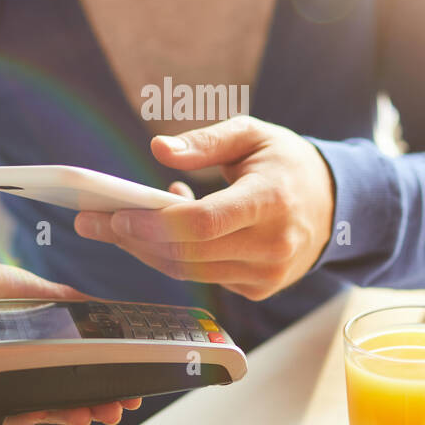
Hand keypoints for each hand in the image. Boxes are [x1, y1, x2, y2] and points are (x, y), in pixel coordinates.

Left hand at [0, 255, 141, 424]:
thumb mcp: (44, 295)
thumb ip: (76, 308)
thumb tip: (112, 315)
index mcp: (43, 351)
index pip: (79, 378)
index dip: (103, 388)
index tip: (125, 394)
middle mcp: (24, 372)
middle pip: (65, 401)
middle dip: (94, 409)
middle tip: (114, 410)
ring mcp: (3, 386)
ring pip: (39, 413)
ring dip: (65, 417)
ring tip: (88, 414)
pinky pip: (4, 416)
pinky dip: (23, 417)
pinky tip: (40, 414)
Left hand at [74, 115, 335, 301]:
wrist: (334, 205)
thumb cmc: (287, 162)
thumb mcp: (252, 134)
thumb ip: (205, 141)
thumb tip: (158, 150)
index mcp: (272, 200)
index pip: (205, 223)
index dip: (156, 223)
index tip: (117, 214)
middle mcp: (272, 245)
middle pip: (187, 252)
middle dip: (132, 238)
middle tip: (90, 221)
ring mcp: (266, 274)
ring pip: (189, 270)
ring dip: (144, 249)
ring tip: (114, 225)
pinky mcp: (258, 289)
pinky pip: (202, 276)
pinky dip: (172, 255)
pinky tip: (159, 230)